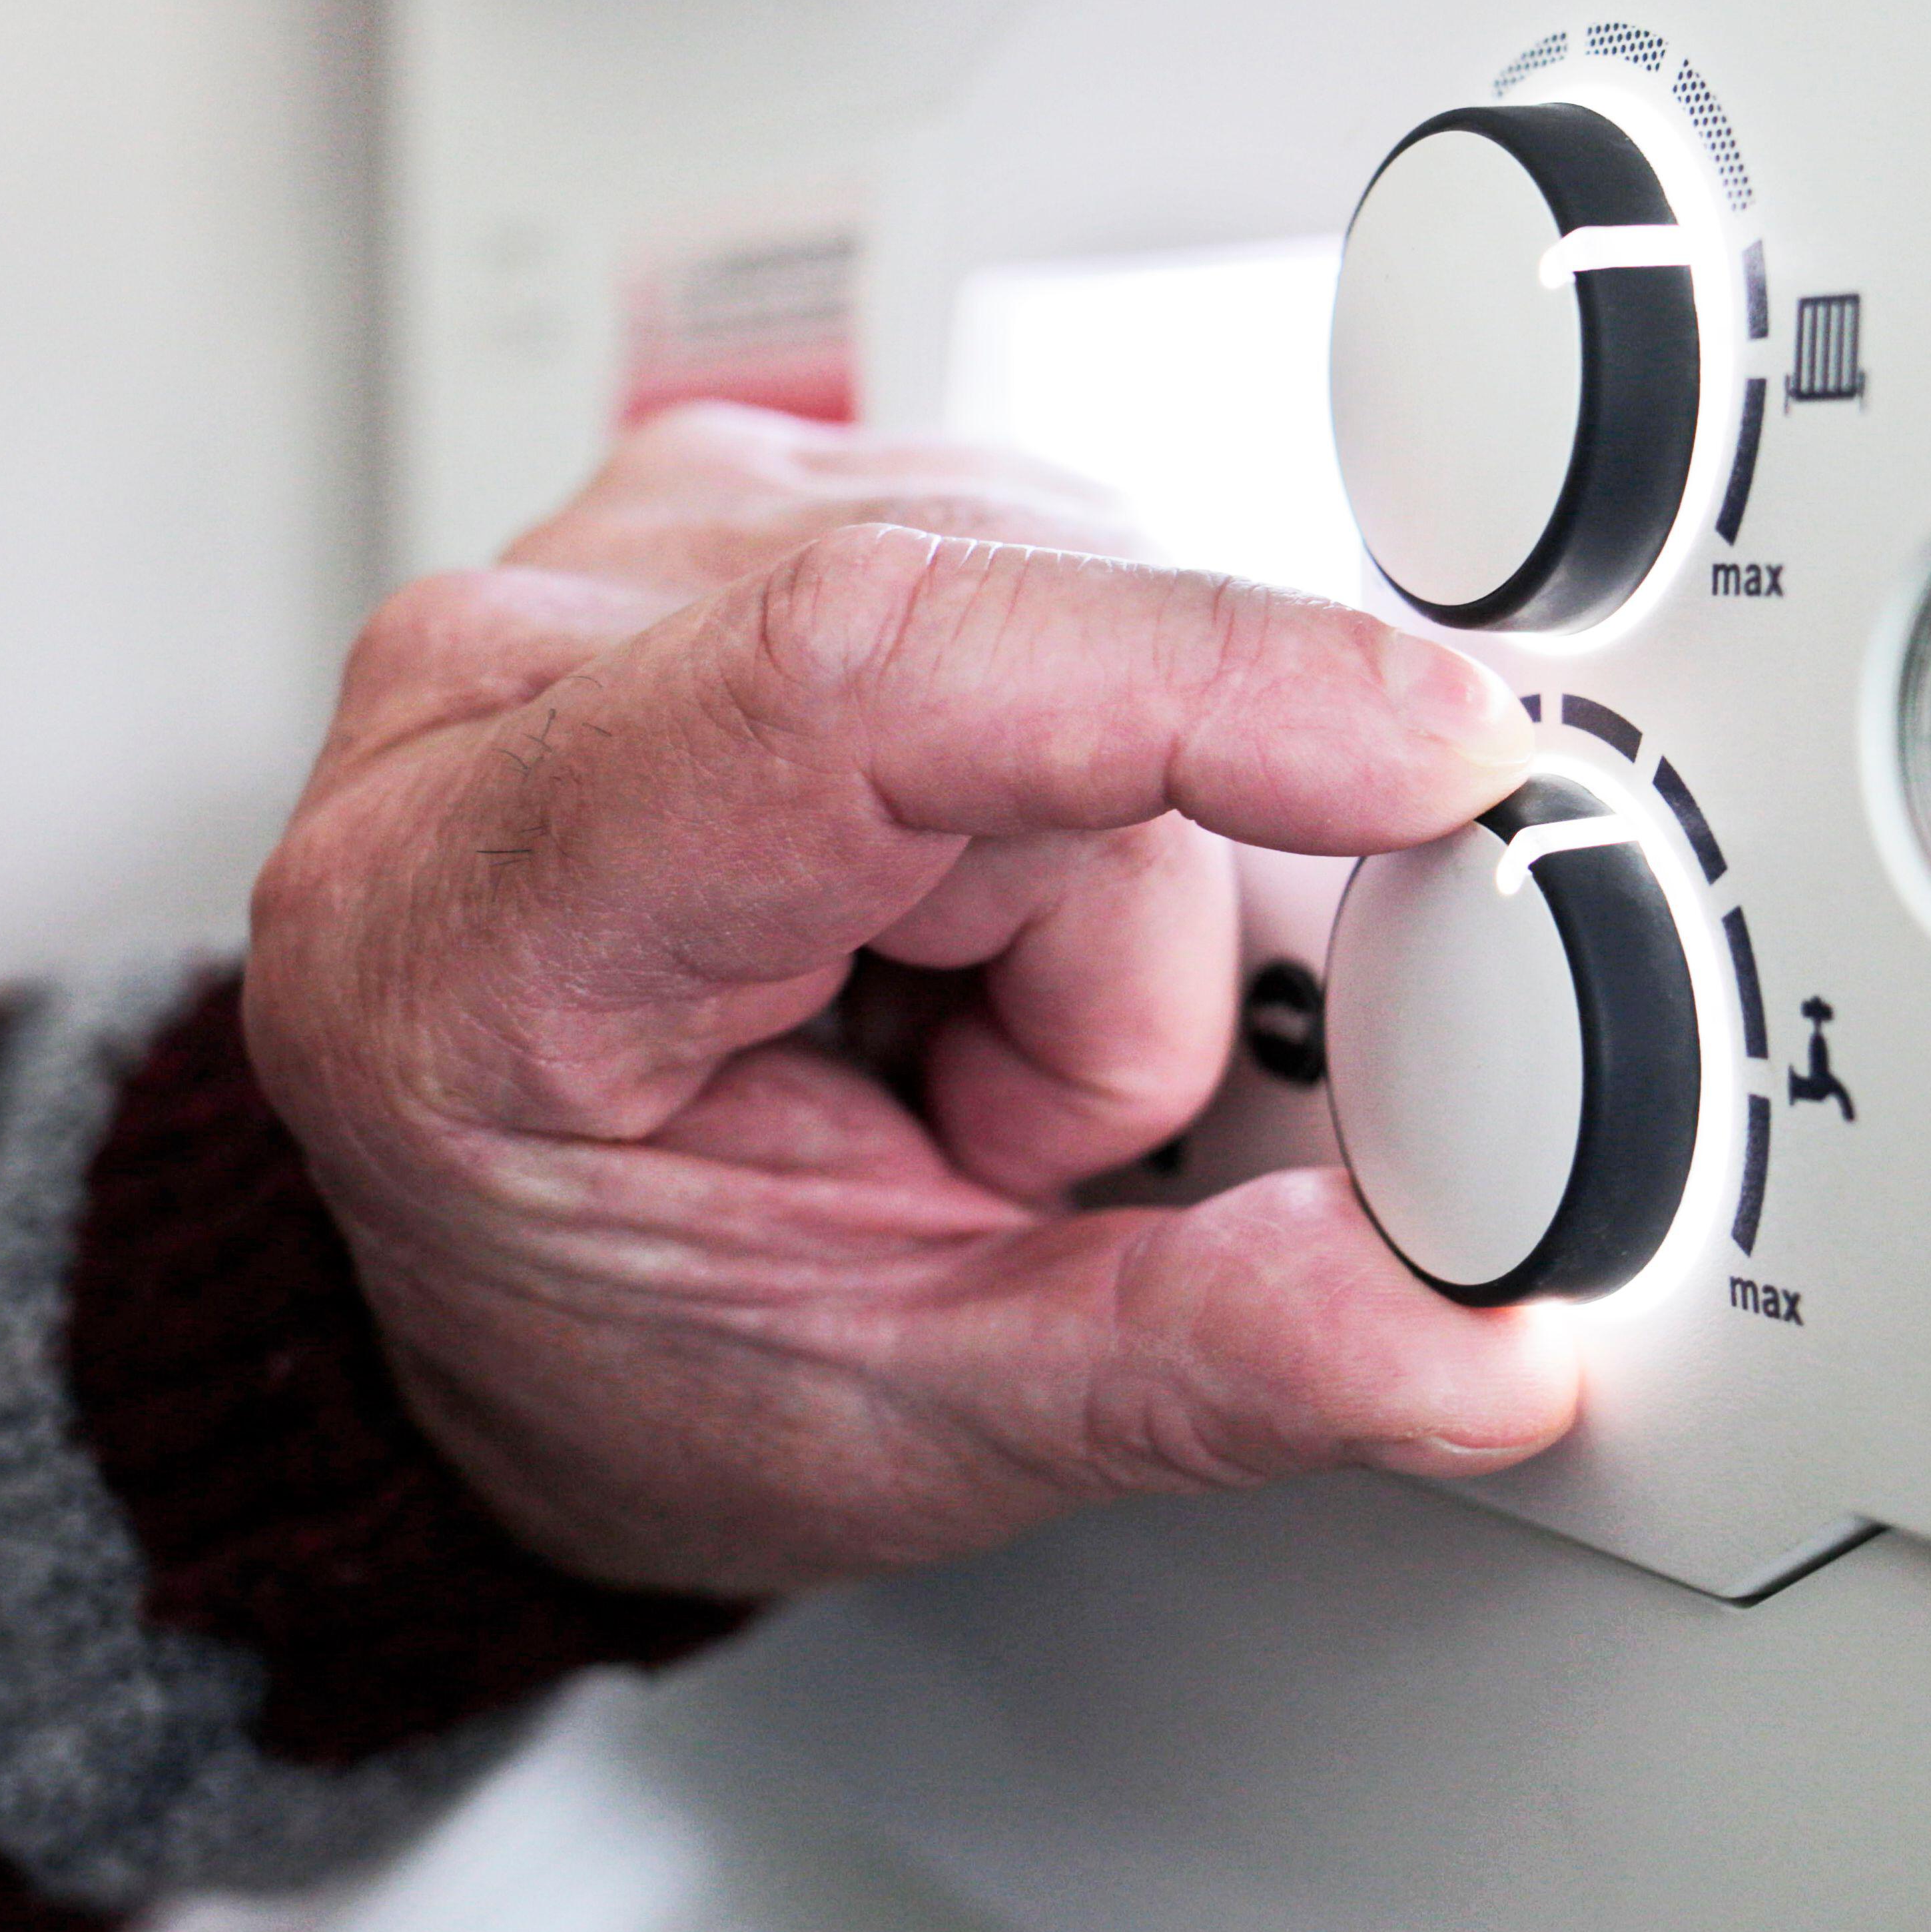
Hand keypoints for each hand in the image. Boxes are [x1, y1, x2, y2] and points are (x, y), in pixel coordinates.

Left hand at [243, 403, 1575, 1597]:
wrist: (484, 1279)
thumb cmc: (611, 1343)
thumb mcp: (896, 1426)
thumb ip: (1190, 1364)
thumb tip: (1460, 1334)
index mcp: (470, 914)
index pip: (859, 673)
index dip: (1194, 684)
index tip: (1439, 763)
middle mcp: (517, 661)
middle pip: (1031, 675)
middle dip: (1133, 940)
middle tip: (1006, 1129)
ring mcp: (630, 542)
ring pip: (1075, 597)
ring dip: (1102, 864)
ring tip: (954, 1023)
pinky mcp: (748, 505)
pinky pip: (1054, 571)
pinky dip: (1077, 766)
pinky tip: (952, 905)